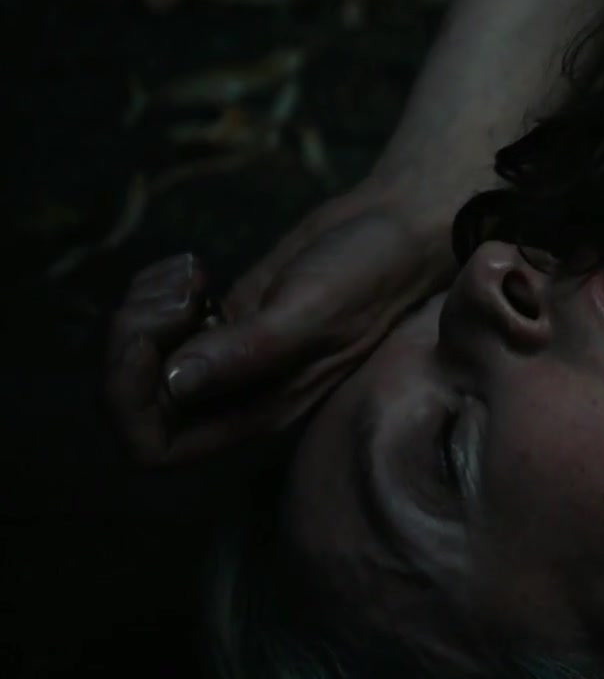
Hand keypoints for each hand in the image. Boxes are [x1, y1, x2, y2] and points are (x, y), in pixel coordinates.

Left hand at [105, 179, 458, 466]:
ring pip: (139, 357)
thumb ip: (249, 351)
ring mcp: (227, 360)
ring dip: (144, 307)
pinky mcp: (223, 322)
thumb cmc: (369, 277)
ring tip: (191, 276)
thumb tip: (176, 383)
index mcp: (257, 413)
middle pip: (135, 399)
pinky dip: (154, 291)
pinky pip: (154, 323)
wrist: (396, 231)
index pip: (154, 447)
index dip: (131, 400)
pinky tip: (194, 268)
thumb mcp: (313, 312)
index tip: (154, 339)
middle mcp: (236, 397)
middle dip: (134, 340)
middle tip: (178, 294)